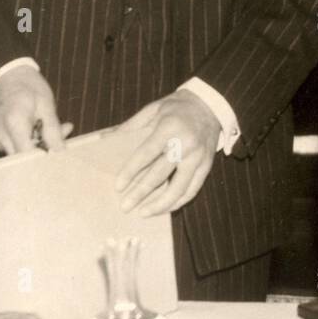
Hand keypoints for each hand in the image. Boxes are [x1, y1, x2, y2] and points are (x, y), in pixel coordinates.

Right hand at [0, 65, 72, 153]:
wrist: (6, 76)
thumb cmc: (28, 86)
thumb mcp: (46, 103)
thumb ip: (53, 129)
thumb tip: (60, 151)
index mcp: (14, 123)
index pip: (28, 155)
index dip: (45, 157)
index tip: (61, 151)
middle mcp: (0, 135)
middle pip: (25, 158)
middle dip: (46, 150)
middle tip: (63, 132)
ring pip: (21, 155)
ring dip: (41, 145)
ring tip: (54, 126)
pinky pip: (15, 149)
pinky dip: (31, 142)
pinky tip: (40, 128)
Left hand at [115, 88, 220, 215]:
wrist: (210, 105)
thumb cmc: (178, 107)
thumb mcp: (154, 108)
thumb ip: (132, 125)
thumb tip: (107, 140)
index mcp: (169, 128)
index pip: (147, 154)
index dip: (131, 172)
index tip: (118, 187)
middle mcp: (185, 144)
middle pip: (160, 175)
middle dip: (140, 193)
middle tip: (125, 206)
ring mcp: (198, 157)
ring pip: (178, 188)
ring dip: (160, 204)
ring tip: (144, 213)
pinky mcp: (207, 165)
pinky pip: (193, 189)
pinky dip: (178, 202)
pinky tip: (164, 208)